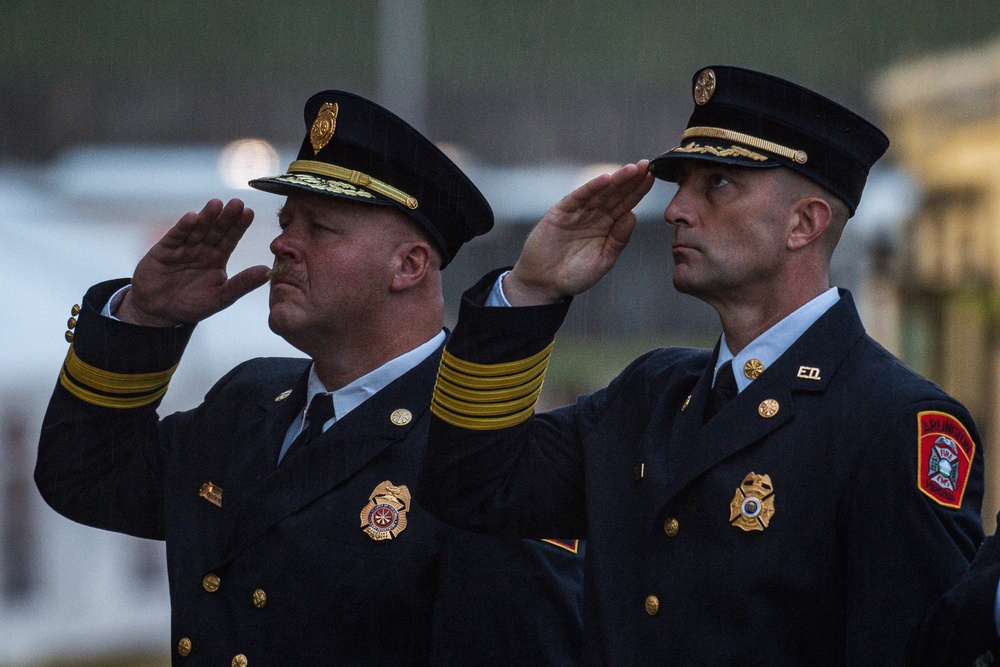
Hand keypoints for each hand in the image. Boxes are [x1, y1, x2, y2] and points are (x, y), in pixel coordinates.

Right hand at [116, 198, 269, 325]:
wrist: (159, 313)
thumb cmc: (192, 305)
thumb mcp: (221, 297)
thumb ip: (243, 283)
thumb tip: (267, 271)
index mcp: (217, 258)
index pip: (231, 239)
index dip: (239, 226)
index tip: (250, 213)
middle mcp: (202, 249)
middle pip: (216, 230)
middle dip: (226, 217)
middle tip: (237, 203)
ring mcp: (183, 248)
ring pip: (197, 229)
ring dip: (206, 217)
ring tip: (217, 204)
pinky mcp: (164, 250)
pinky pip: (175, 236)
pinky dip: (183, 227)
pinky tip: (192, 217)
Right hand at [503, 160, 653, 305]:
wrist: (544, 284)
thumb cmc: (574, 275)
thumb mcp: (603, 261)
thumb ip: (618, 240)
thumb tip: (632, 216)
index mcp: (607, 226)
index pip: (626, 204)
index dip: (638, 191)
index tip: (653, 177)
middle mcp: (594, 215)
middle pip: (615, 194)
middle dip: (631, 180)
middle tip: (648, 165)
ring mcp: (577, 212)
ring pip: (599, 192)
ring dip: (616, 180)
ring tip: (632, 169)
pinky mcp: (560, 213)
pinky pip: (578, 197)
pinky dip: (590, 188)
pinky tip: (605, 179)